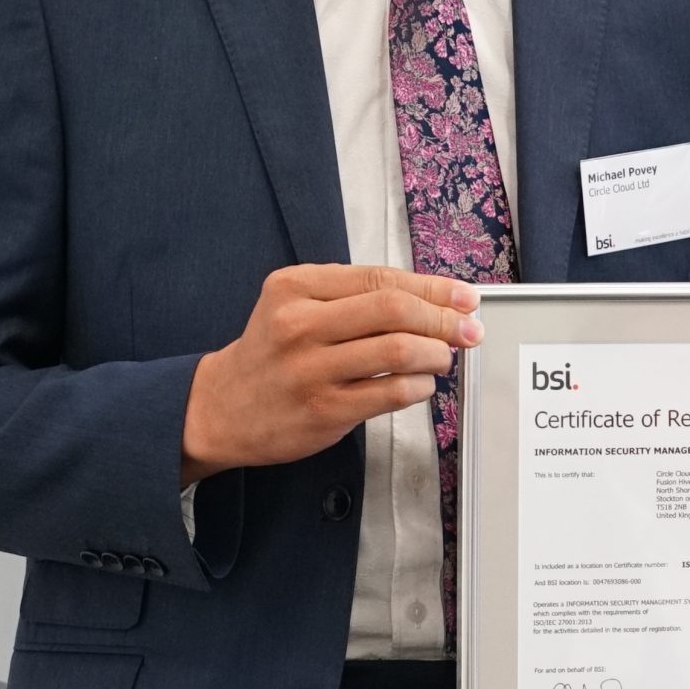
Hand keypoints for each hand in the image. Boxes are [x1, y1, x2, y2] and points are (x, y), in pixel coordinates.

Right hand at [180, 264, 480, 483]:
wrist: (221, 408)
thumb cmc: (272, 353)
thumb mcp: (296, 305)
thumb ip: (353, 296)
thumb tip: (432, 296)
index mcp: (296, 287)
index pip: (381, 278)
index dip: (433, 287)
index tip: (465, 297)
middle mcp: (300, 324)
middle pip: (394, 310)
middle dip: (444, 318)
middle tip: (469, 329)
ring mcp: (310, 369)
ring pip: (398, 351)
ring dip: (436, 354)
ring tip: (443, 357)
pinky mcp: (323, 410)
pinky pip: (390, 393)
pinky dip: (419, 387)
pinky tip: (421, 384)